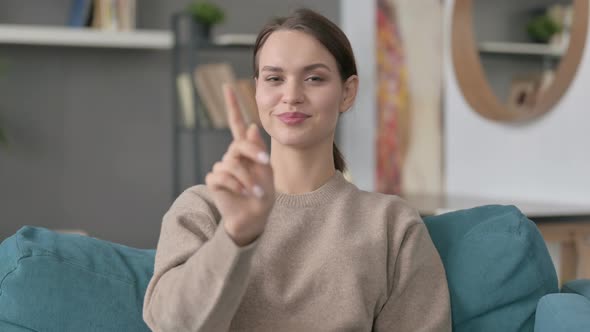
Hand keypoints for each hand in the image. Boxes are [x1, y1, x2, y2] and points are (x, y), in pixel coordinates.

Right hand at [205, 84, 274, 245]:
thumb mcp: (267, 171)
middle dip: (253, 153)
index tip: (228, 86)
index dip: (232, 106)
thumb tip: (250, 126)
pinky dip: (236, 185)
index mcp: (245, 150)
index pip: (236, 124)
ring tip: (257, 191)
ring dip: (247, 177)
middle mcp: (232, 156)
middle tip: (265, 164)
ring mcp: (222, 168)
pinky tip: (244, 193)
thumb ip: (257, 150)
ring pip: (231, 163)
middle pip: (238, 145)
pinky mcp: (214, 181)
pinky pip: (221, 176)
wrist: (255, 217)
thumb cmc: (264, 194)